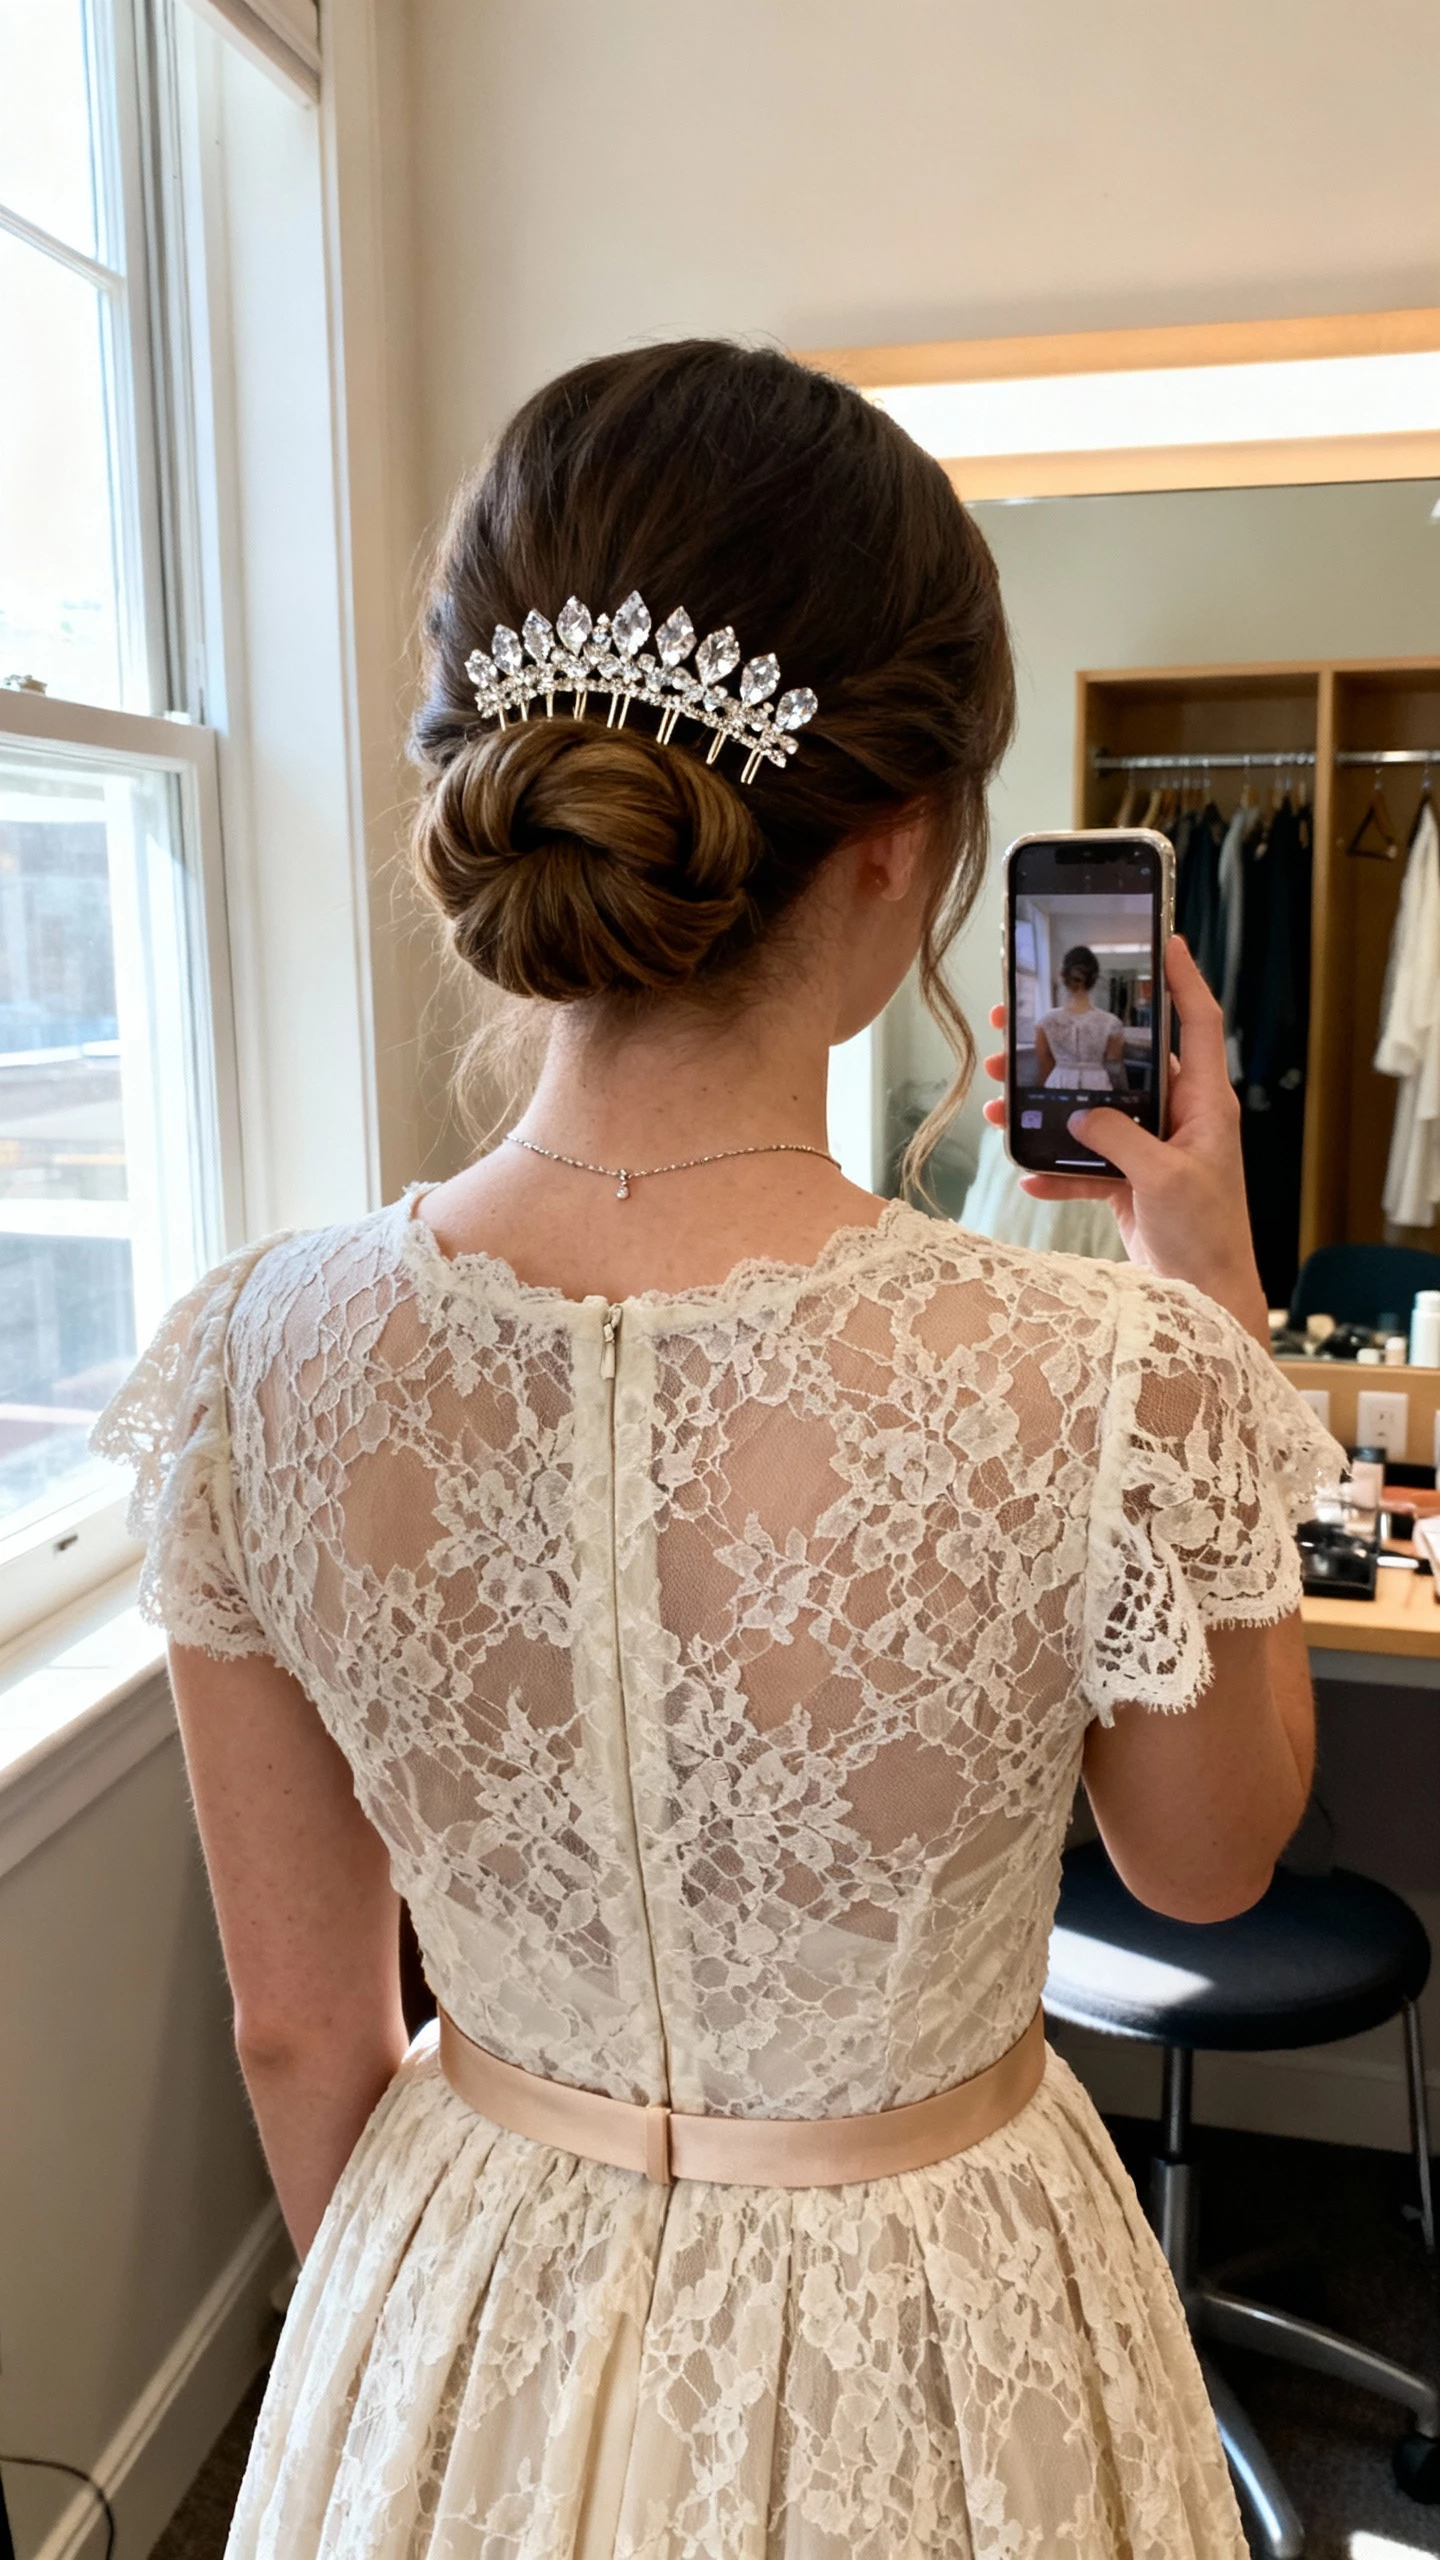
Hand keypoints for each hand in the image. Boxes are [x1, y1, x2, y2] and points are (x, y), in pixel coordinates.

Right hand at [982, 937, 1267, 1341]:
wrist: (1204, 1298)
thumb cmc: (1206, 1236)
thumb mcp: (1166, 1178)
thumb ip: (1122, 1138)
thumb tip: (1083, 1115)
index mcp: (1205, 1103)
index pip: (1196, 1023)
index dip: (1182, 978)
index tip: (1161, 938)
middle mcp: (1179, 1118)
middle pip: (1121, 1062)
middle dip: (1070, 1042)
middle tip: (1020, 1022)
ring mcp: (1151, 1149)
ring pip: (1092, 1110)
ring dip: (1047, 1105)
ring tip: (1001, 1093)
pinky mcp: (1129, 1182)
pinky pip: (1084, 1164)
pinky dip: (1054, 1167)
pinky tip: (1024, 1170)